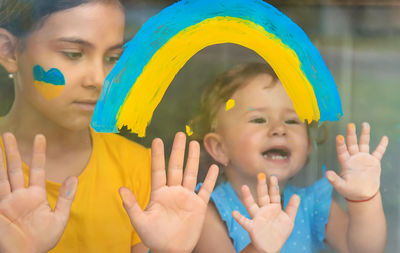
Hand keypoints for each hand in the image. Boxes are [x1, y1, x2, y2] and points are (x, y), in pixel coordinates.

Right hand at [0, 133, 77, 252]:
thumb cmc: (43, 240)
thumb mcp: (58, 218)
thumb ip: (65, 198)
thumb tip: (73, 177)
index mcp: (36, 195)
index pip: (38, 169)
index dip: (39, 153)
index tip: (40, 137)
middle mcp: (20, 195)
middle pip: (16, 168)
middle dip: (13, 151)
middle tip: (9, 134)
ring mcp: (6, 201)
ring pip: (2, 176)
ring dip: (0, 160)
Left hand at [119, 132, 218, 252]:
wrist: (172, 250)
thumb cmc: (154, 237)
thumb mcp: (140, 222)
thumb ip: (132, 205)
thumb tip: (120, 189)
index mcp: (159, 193)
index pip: (158, 170)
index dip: (157, 155)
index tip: (157, 140)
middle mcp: (173, 191)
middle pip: (176, 167)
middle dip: (178, 150)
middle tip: (180, 134)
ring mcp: (187, 197)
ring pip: (191, 173)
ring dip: (193, 159)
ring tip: (194, 143)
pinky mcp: (199, 206)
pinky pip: (205, 189)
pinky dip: (210, 178)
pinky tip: (213, 166)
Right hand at [232, 174, 299, 252]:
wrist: (272, 246)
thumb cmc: (279, 232)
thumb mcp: (289, 220)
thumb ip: (292, 207)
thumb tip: (297, 195)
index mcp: (273, 207)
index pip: (273, 195)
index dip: (273, 186)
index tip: (273, 177)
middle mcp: (264, 210)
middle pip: (262, 197)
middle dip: (262, 187)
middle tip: (260, 175)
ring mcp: (257, 218)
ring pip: (251, 206)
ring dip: (247, 197)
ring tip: (244, 187)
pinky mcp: (252, 227)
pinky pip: (245, 222)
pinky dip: (239, 218)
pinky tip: (234, 213)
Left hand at [326, 122, 387, 200]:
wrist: (362, 194)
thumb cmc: (349, 190)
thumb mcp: (340, 186)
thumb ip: (334, 180)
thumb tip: (327, 174)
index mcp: (345, 163)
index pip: (342, 151)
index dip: (340, 144)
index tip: (339, 136)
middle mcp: (353, 158)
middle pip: (352, 144)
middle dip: (351, 134)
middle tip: (350, 124)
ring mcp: (363, 159)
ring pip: (364, 144)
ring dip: (364, 134)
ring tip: (365, 124)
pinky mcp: (373, 162)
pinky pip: (378, 152)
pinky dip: (382, 145)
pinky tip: (384, 137)